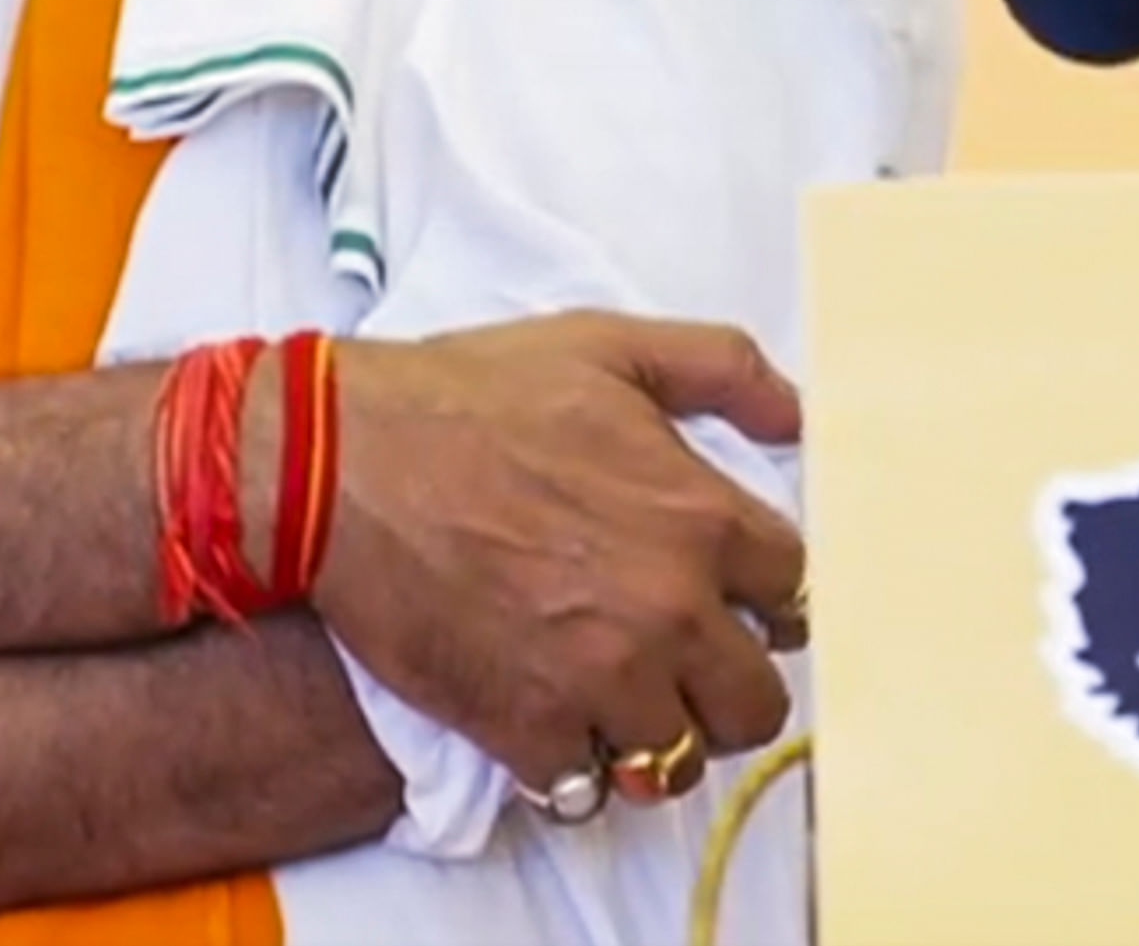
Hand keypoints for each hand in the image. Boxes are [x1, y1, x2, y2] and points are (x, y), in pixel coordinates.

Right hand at [308, 314, 812, 807]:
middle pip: (758, 702)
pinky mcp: (522, 727)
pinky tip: (560, 731)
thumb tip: (800, 416)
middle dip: (732, 688)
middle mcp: (668, 610)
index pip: (797, 592)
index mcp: (701, 519)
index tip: (741, 598)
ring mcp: (597, 679)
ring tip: (629, 707)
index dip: (770, 595)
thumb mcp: (613, 347)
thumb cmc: (470, 396)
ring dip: (659, 739)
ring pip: (678, 760)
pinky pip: (585, 791)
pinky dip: (577, 772)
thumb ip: (724, 371)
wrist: (339, 461)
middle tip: (694, 669)